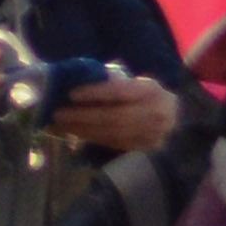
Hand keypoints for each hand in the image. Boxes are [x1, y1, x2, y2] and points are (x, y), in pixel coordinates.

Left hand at [54, 68, 181, 156]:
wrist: (167, 112)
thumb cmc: (135, 90)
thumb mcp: (125, 78)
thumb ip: (105, 78)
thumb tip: (72, 79)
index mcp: (151, 89)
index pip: (120, 91)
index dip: (95, 93)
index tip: (71, 94)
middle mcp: (158, 113)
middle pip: (116, 117)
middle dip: (84, 116)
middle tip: (58, 114)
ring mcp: (155, 134)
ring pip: (114, 133)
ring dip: (84, 130)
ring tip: (61, 125)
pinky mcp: (147, 147)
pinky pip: (116, 144)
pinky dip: (92, 138)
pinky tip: (74, 133)